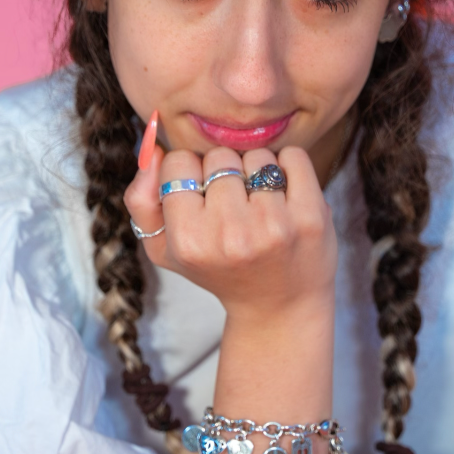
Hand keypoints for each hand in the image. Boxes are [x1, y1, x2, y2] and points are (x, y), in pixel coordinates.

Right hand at [123, 124, 337, 322]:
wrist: (279, 307)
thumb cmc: (217, 269)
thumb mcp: (165, 248)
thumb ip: (141, 199)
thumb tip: (151, 147)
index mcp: (189, 241)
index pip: (179, 162)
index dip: (190, 174)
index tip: (202, 198)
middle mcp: (231, 235)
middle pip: (219, 157)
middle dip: (225, 173)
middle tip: (234, 207)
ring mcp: (275, 225)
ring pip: (257, 155)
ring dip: (258, 171)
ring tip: (260, 205)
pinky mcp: (311, 217)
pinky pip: (293, 157)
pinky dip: (289, 166)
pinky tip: (285, 196)